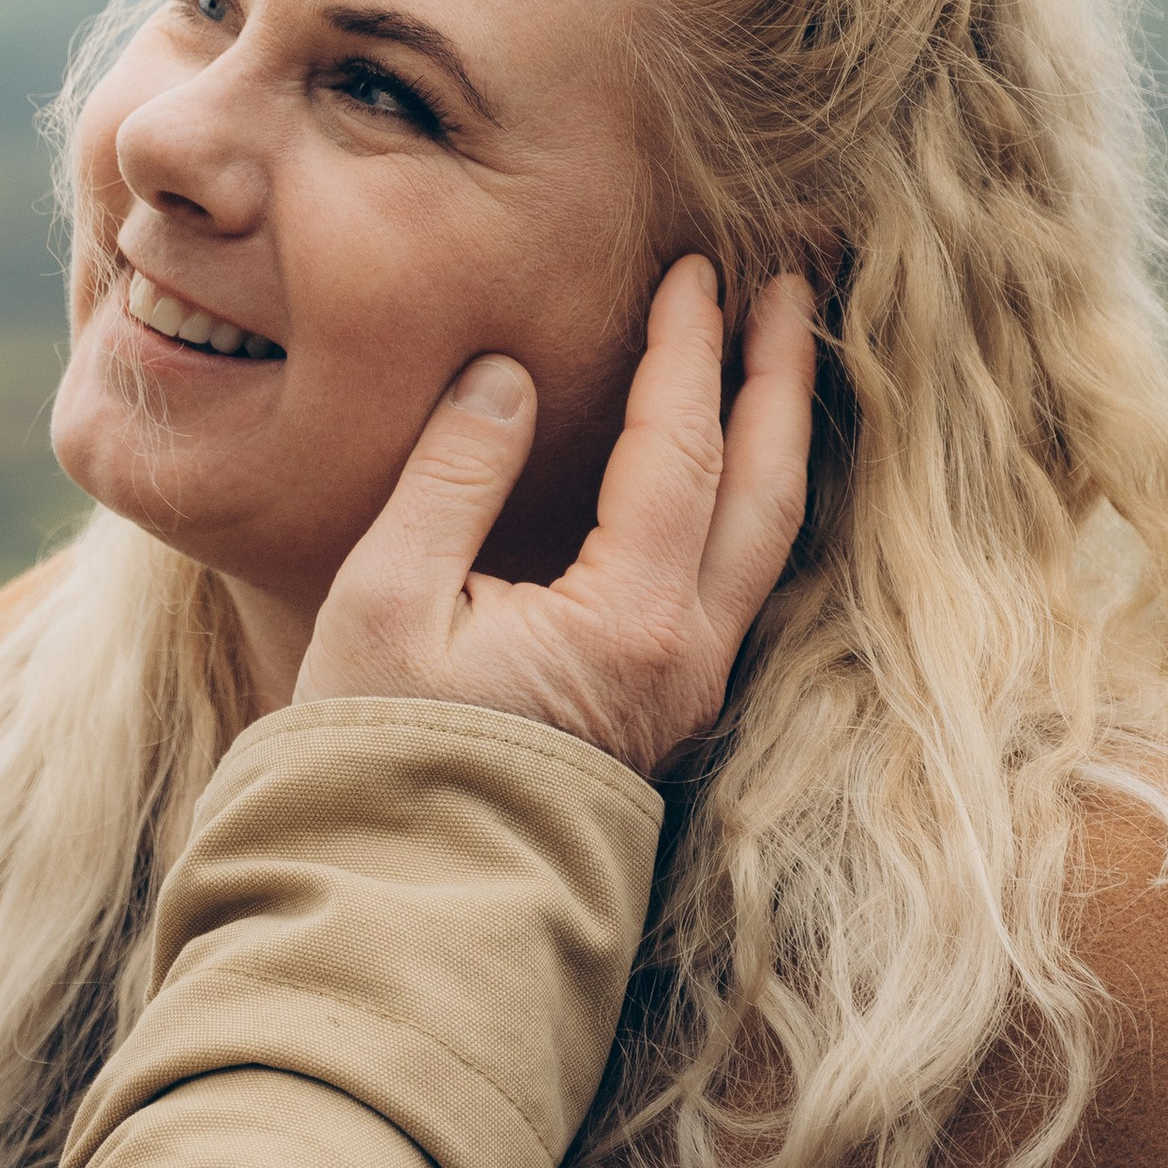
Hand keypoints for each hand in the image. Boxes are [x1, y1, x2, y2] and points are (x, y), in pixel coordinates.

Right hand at [292, 263, 816, 776]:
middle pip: (768, 488)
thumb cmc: (379, 754)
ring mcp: (689, 688)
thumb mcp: (387, 599)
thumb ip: (453, 476)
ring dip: (779, 433)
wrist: (403, 896)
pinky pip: (741, 575)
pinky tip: (736, 458)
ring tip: (779, 351)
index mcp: (627, 622)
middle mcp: (687, 656)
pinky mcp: (670, 706)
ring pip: (769, 537)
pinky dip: (750, 492)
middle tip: (788, 282)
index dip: (687, 350)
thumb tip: (507, 376)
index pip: (679, 450)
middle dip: (781, 375)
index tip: (690, 271)